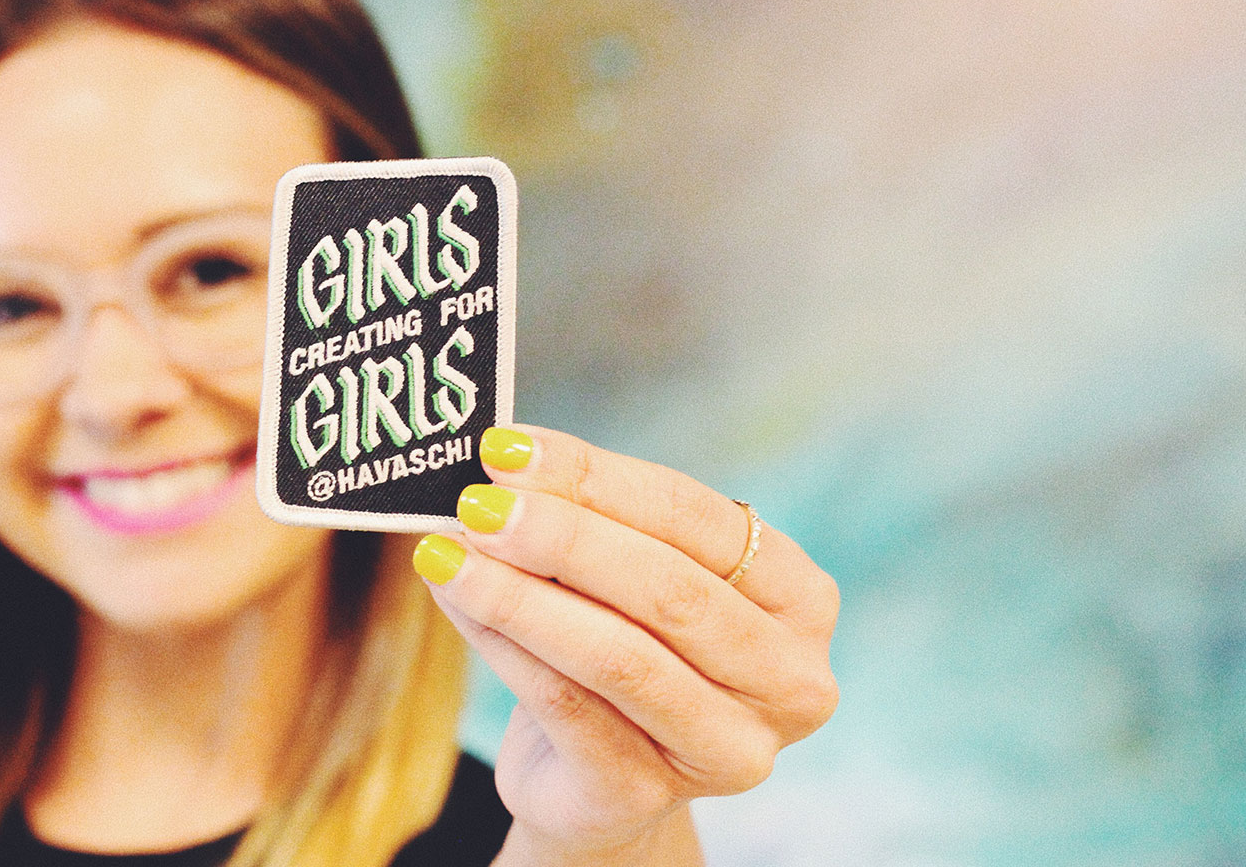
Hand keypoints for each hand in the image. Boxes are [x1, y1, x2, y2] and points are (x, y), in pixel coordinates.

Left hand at [412, 425, 839, 864]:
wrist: (591, 776)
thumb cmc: (620, 645)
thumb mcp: (621, 575)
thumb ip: (586, 519)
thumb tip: (506, 460)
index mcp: (798, 599)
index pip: (696, 518)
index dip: (599, 477)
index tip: (510, 448)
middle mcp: (787, 682)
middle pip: (668, 589)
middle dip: (562, 536)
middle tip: (478, 502)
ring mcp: (727, 750)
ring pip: (616, 654)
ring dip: (520, 595)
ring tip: (447, 553)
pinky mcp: (646, 796)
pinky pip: (566, 708)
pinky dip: (503, 647)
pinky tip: (456, 603)